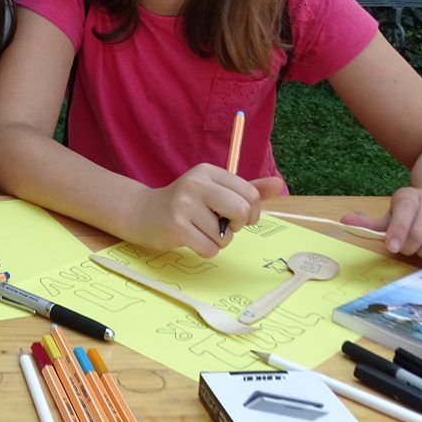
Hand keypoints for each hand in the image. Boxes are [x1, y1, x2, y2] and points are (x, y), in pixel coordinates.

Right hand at [128, 165, 280, 255]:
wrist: (142, 213)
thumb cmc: (185, 204)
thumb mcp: (215, 190)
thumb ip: (247, 189)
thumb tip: (279, 184)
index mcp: (208, 172)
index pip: (250, 193)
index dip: (251, 211)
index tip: (239, 216)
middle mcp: (196, 183)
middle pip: (242, 210)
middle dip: (237, 225)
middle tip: (221, 224)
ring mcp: (184, 204)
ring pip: (225, 236)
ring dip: (217, 240)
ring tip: (199, 230)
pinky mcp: (176, 226)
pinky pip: (210, 249)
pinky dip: (205, 249)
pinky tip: (190, 238)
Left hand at [341, 185, 421, 262]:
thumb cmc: (414, 214)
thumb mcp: (392, 214)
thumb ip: (370, 222)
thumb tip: (345, 222)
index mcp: (412, 196)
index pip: (405, 211)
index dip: (397, 231)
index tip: (391, 246)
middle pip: (420, 233)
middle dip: (409, 247)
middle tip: (406, 247)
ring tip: (421, 248)